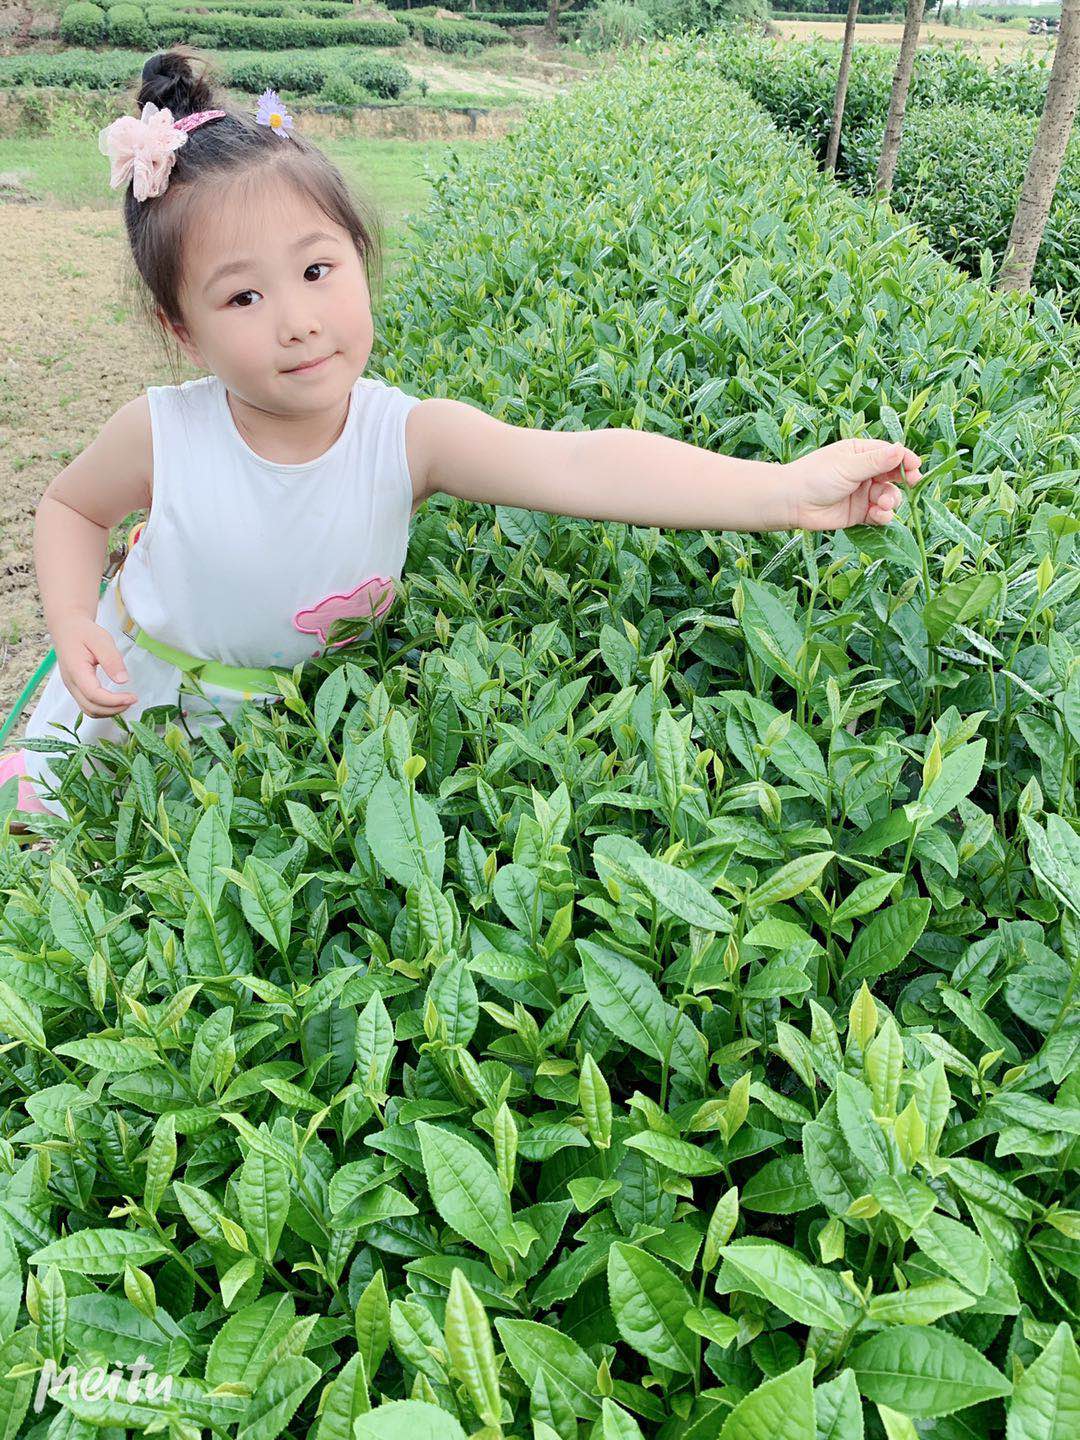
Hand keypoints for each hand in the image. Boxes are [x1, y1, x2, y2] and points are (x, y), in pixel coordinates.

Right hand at [54, 616, 137, 717]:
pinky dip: (103, 708)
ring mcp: (72, 687)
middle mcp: (71, 683)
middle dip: (114, 709)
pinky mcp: (76, 687)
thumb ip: (112, 660)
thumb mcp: (101, 640)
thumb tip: (122, 680)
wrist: (67, 628)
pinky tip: (116, 701)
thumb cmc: (83, 632)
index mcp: (76, 671)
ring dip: (109, 711)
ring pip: (89, 710)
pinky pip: (88, 705)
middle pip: (91, 707)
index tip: (132, 697)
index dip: (115, 701)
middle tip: (132, 700)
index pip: (94, 695)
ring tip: (126, 701)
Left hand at [783, 437, 922, 531]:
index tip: (916, 467)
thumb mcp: (848, 466)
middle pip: (894, 476)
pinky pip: (879, 514)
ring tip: (883, 504)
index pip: (891, 453)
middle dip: (904, 481)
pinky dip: (883, 516)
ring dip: (891, 500)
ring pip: (889, 496)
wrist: (792, 504)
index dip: (905, 460)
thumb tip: (901, 449)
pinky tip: (878, 515)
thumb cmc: (815, 477)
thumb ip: (876, 462)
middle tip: (911, 484)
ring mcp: (863, 493)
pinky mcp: (859, 513)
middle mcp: (864, 472)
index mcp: (861, 453)